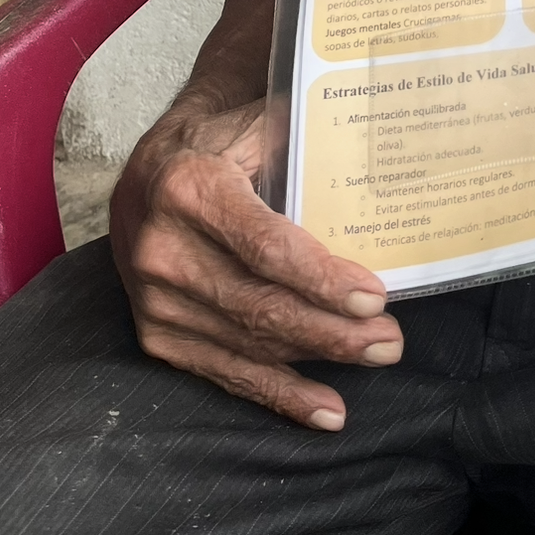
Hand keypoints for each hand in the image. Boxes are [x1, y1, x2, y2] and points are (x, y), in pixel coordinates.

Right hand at [110, 101, 403, 429]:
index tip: (373, 296)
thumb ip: (302, 142)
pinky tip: (327, 410)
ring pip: (250, 343)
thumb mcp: (250, 124)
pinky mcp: (159, 337)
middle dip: (332, 330)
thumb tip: (376, 159)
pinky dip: (281, 396)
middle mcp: (163, 250)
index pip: (264, 247)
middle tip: (389, 339)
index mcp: (189, 189)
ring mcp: (156, 302)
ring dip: (318, 359)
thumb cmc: (215, 146)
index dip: (320, 279)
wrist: (145, 174)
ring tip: (375, 355)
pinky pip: (227, 374)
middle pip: (261, 305)